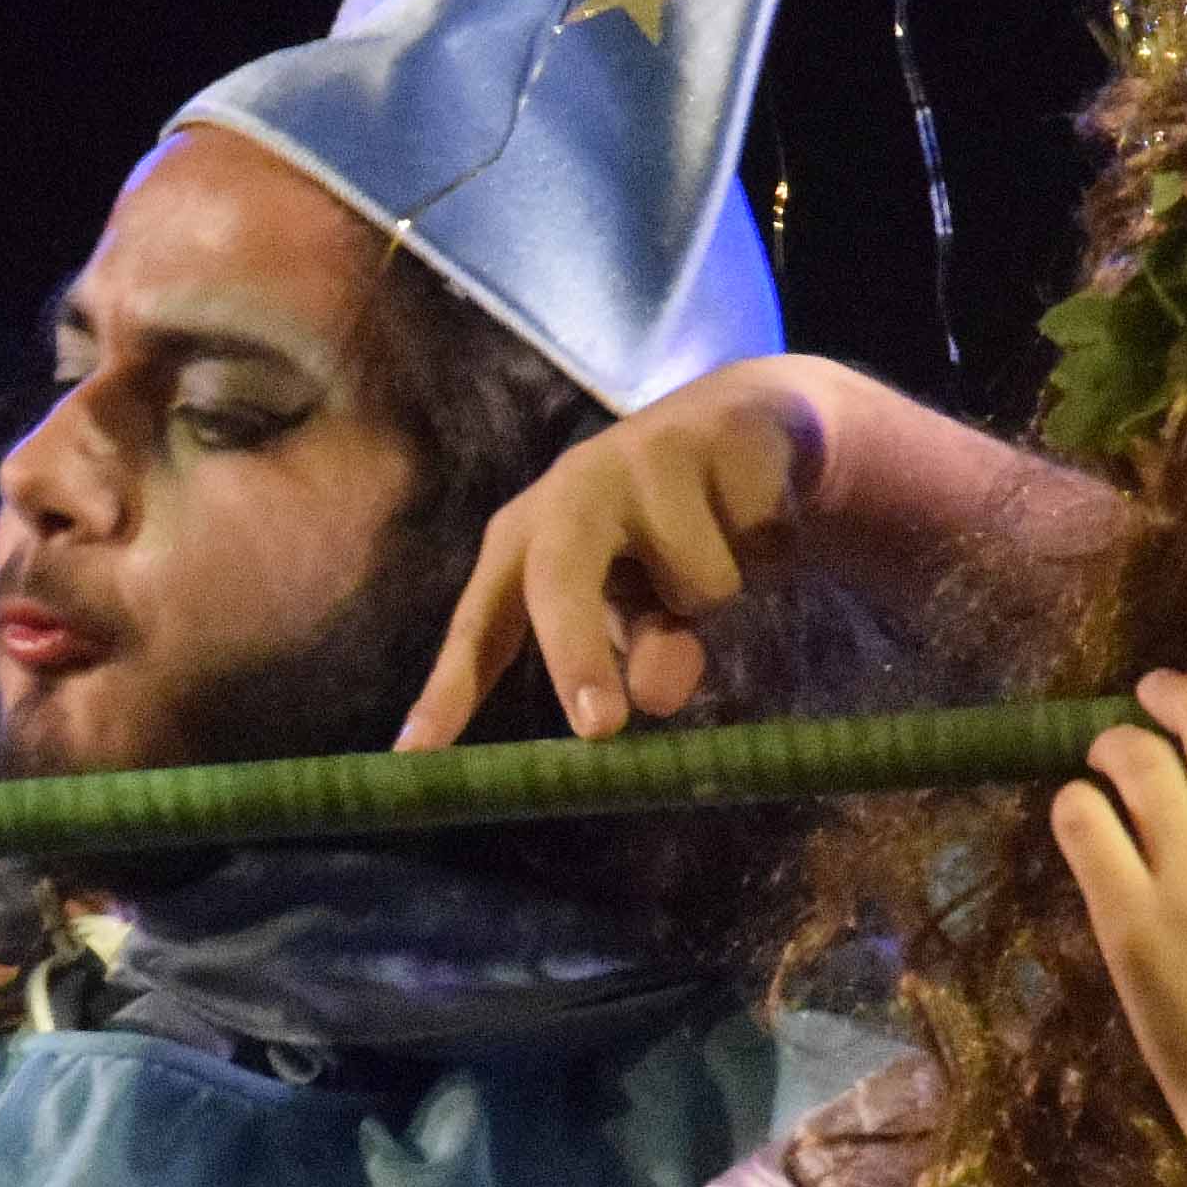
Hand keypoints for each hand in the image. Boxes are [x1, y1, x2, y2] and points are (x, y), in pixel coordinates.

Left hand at [398, 358, 841, 747]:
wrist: (752, 429)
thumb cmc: (669, 540)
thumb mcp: (646, 612)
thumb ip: (642, 652)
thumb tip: (650, 697)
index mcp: (528, 541)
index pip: (481, 625)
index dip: (449, 689)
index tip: (416, 757)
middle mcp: (570, 493)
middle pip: (558, 579)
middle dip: (575, 655)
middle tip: (599, 731)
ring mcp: (640, 457)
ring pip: (697, 581)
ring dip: (718, 594)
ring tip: (717, 552)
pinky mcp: (715, 438)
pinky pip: (759, 541)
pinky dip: (770, 547)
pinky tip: (758, 514)